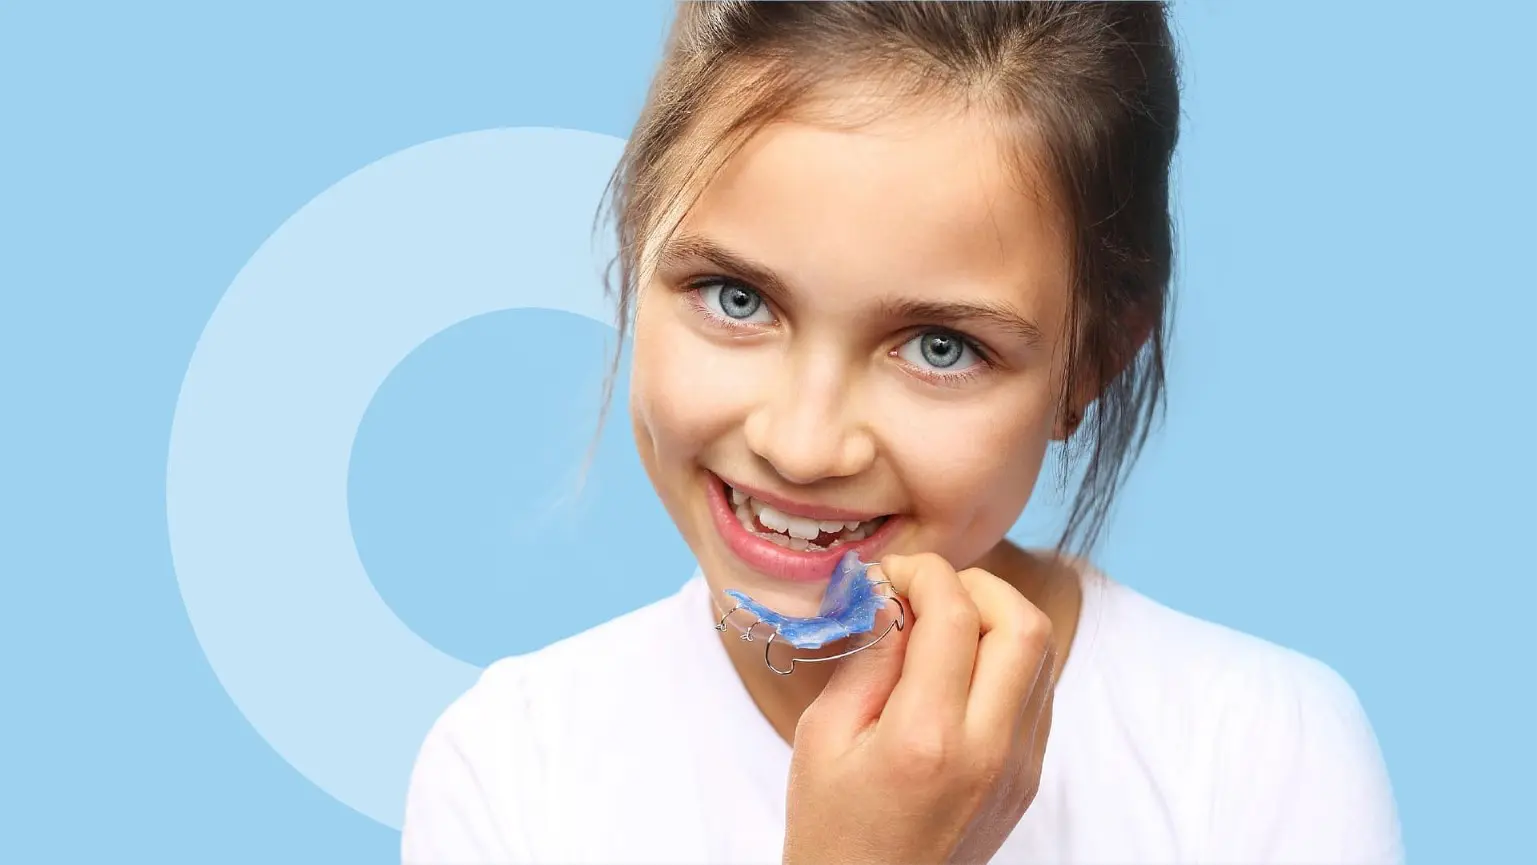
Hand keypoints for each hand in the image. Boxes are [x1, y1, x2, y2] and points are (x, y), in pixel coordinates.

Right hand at [782, 552, 1056, 864]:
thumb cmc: (831, 827)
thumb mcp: (822, 735)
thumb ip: (867, 656)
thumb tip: (894, 593)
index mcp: (927, 739)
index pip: (955, 616)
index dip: (924, 573)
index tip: (892, 575)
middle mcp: (990, 751)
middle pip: (1023, 624)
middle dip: (976, 585)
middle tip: (927, 592)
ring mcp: (1020, 767)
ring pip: (1041, 653)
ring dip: (995, 619)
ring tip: (940, 627)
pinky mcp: (1029, 777)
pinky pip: (1036, 691)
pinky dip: (1004, 659)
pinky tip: (957, 671)